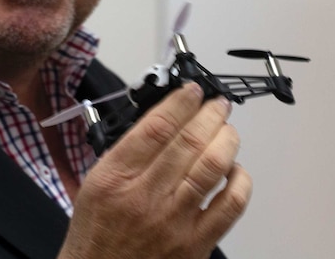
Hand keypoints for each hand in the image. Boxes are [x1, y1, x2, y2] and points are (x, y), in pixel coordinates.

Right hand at [58, 83, 250, 258]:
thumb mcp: (95, 183)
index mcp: (116, 178)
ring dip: (227, 139)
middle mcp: (145, 197)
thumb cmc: (97, 233)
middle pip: (189, 141)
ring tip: (228, 129)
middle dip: (210, 114)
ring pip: (213, 166)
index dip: (180, 103)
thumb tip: (163, 119)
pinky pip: (231, 205)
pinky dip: (239, 180)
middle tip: (217, 104)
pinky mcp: (196, 244)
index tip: (191, 92)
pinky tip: (234, 170)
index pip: (156, 127)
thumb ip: (125, 152)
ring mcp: (174, 221)